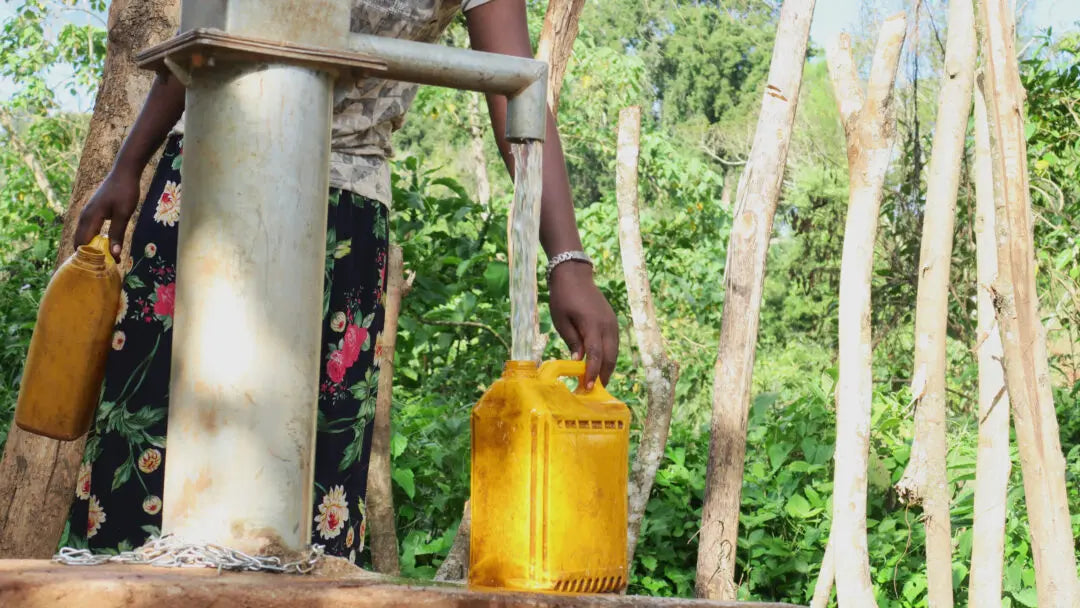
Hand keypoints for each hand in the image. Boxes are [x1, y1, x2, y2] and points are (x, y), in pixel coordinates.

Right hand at [74, 167, 140, 260]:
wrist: (124, 172)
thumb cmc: (125, 191)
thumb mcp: (124, 214)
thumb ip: (117, 234)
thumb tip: (114, 254)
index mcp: (89, 218)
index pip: (82, 243)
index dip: (89, 257)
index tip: (100, 268)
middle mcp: (84, 216)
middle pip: (80, 241)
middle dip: (90, 255)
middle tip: (104, 267)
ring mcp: (88, 213)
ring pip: (84, 235)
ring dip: (93, 248)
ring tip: (106, 260)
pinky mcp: (93, 211)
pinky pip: (89, 229)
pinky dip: (95, 239)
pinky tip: (107, 246)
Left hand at [549, 261, 618, 388]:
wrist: (575, 275)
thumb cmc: (563, 298)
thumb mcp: (562, 321)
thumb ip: (572, 341)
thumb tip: (579, 362)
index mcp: (592, 325)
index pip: (596, 355)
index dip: (593, 373)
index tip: (589, 387)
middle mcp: (607, 325)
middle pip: (610, 356)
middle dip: (604, 374)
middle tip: (595, 390)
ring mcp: (612, 323)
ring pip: (614, 351)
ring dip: (608, 367)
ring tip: (598, 380)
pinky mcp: (613, 322)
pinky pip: (614, 343)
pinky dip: (609, 356)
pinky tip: (601, 364)